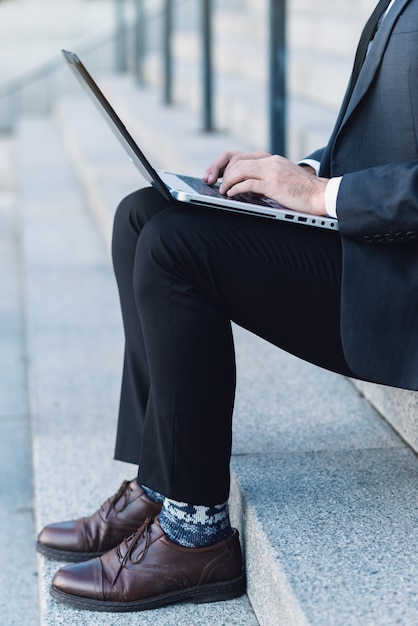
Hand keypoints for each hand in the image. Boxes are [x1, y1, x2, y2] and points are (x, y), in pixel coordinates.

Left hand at [211, 153, 328, 215]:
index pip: (238, 155)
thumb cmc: (302, 191)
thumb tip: (245, 188)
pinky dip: (235, 189)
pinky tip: (231, 194)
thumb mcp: (282, 178)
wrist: (322, 194)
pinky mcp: (274, 184)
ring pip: (239, 170)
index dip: (222, 164)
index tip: (214, 175)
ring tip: (222, 191)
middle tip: (212, 183)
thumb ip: (265, 178)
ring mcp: (272, 171)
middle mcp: (270, 161)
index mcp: (270, 159)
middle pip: (235, 160)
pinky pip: (248, 183)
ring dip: (226, 181)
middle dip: (219, 171)